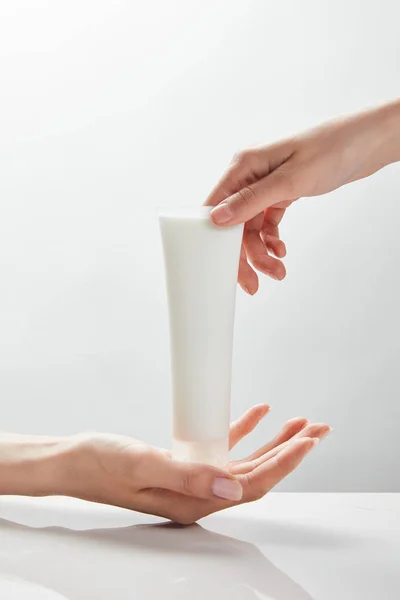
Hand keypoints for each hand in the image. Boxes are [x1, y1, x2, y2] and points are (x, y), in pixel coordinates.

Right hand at [46, 405, 329, 523]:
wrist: (72, 459)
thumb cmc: (100, 464)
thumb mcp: (143, 465)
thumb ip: (188, 476)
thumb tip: (233, 487)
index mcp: (193, 502)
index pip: (252, 485)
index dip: (284, 462)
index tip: (307, 440)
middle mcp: (197, 495)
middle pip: (256, 474)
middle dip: (289, 450)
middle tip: (316, 430)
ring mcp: (191, 480)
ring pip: (244, 462)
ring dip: (272, 441)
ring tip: (296, 422)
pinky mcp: (182, 463)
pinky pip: (221, 447)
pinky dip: (242, 430)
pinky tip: (256, 415)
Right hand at [205, 99, 399, 293]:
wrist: (366, 143)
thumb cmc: (332, 149)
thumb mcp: (290, 180)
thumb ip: (252, 200)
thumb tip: (218, 217)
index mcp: (243, 165)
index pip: (216, 207)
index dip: (218, 239)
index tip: (225, 266)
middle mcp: (250, 174)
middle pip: (234, 222)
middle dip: (245, 254)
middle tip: (255, 282)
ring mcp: (265, 184)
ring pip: (252, 227)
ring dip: (262, 251)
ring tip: (277, 269)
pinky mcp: (280, 192)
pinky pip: (267, 222)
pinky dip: (272, 239)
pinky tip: (280, 250)